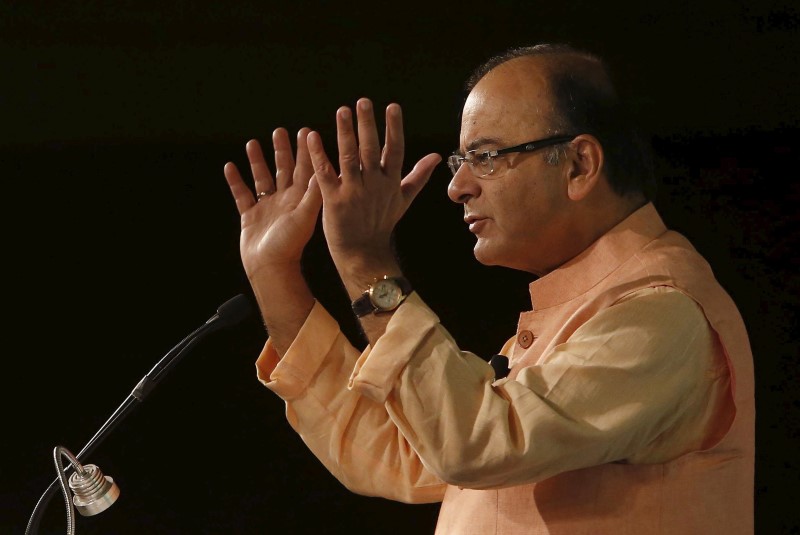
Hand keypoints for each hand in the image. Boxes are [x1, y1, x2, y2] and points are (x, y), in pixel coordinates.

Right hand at [224, 127, 321, 280]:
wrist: (270, 269)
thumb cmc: (290, 245)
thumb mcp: (305, 215)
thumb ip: (313, 192)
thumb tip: (325, 168)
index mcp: (300, 199)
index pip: (304, 169)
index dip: (305, 150)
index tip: (305, 130)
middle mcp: (284, 201)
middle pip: (284, 170)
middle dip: (282, 151)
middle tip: (281, 131)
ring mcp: (267, 208)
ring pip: (262, 179)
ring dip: (258, 161)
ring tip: (253, 143)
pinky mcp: (250, 216)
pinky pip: (241, 194)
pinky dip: (235, 181)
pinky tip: (230, 166)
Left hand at [307, 98, 440, 273]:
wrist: (363, 253)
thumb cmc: (382, 224)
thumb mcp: (403, 199)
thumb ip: (419, 176)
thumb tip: (436, 156)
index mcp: (390, 182)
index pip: (394, 150)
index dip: (394, 128)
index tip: (392, 106)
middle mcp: (373, 185)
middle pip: (371, 150)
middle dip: (367, 125)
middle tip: (362, 102)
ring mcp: (353, 192)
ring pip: (349, 158)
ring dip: (345, 133)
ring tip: (342, 111)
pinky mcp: (333, 201)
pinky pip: (325, 174)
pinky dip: (319, 155)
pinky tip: (312, 136)